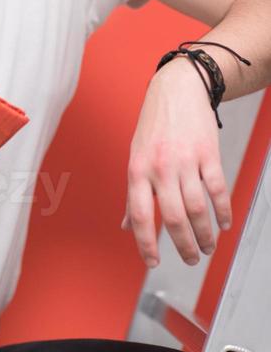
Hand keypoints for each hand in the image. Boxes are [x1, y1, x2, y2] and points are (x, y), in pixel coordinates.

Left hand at [121, 59, 231, 267]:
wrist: (177, 89)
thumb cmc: (153, 125)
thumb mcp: (135, 157)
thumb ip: (132, 194)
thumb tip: (126, 226)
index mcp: (137, 169)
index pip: (139, 215)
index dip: (145, 243)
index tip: (153, 262)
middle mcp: (160, 167)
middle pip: (173, 217)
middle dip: (183, 245)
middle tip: (190, 259)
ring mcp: (185, 160)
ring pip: (197, 208)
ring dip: (204, 234)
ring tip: (207, 247)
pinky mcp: (207, 154)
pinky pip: (217, 189)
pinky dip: (223, 211)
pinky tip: (224, 223)